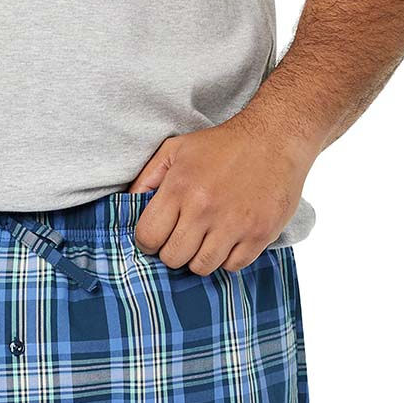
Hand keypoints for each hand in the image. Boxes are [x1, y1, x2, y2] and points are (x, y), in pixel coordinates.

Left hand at [130, 114, 316, 274]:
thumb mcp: (175, 150)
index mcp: (180, 188)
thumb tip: (126, 206)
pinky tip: (230, 239)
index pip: (148, 238)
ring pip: (202, 267)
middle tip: (184, 237)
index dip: (148, 242)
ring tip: (206, 239)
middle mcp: (205, 208)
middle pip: (173, 258)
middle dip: (173, 251)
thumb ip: (146, 179)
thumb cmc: (222, 145)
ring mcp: (234, 223)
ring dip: (200, 257)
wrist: (277, 136)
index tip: (158, 236)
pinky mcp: (260, 233)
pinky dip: (229, 258)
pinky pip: (233, 266)